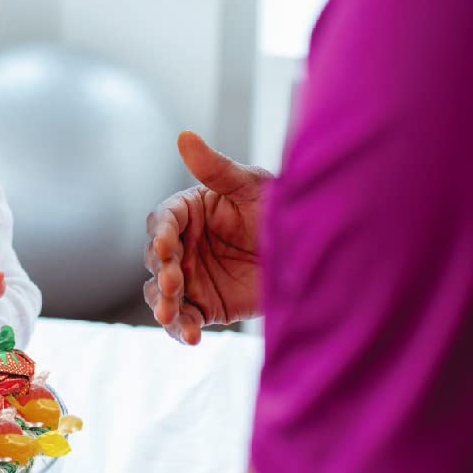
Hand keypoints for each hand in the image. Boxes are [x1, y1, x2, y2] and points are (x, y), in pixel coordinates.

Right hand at [144, 131, 269, 344]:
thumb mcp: (251, 186)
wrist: (315, 252)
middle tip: (175, 285)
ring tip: (172, 318)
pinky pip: (186, 319)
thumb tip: (184, 136)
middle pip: (156, 259)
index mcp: (188, 210)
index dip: (160, 233)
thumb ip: (216, 168)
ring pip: (162, 292)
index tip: (167, 246)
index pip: (162, 220)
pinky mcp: (206, 305)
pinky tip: (191, 336)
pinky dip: (182, 329)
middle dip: (162, 273)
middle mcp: (184, 244)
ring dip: (163, 305)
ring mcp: (192, 277)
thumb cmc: (280, 208)